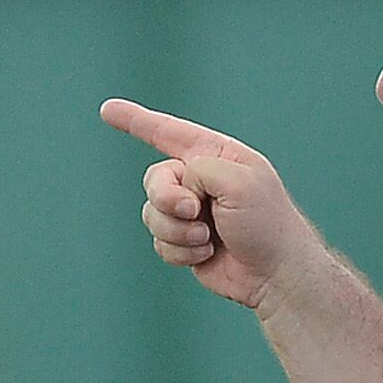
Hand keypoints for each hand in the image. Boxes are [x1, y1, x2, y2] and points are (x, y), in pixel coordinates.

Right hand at [101, 100, 324, 315]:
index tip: (108, 110)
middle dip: (167, 198)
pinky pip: (159, 243)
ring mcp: (190, 213)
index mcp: (215, 155)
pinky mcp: (184, 242)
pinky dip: (181, 252)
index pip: (168, 132)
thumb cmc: (266, 223)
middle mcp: (199, 180)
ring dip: (178, 231)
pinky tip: (208, 253)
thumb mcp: (238, 181)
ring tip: (208, 238)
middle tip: (195, 211)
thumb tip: (179, 191)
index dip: (136, 120)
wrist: (274, 273)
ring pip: (152, 215)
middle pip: (154, 179)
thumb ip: (199, 170)